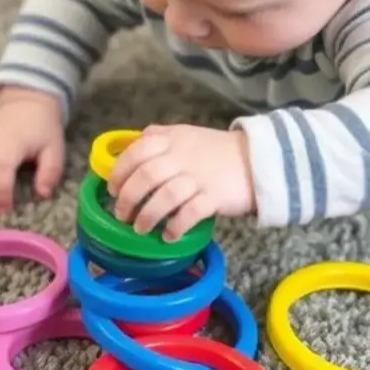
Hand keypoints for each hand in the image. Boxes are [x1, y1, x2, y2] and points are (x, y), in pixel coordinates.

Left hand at [108, 124, 252, 240]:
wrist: (257, 159)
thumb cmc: (215, 151)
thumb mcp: (185, 134)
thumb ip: (159, 136)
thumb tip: (131, 145)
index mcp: (171, 139)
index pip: (136, 152)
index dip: (119, 173)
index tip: (112, 190)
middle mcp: (182, 156)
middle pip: (145, 176)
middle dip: (127, 199)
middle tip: (121, 214)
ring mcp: (198, 177)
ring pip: (164, 197)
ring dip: (147, 216)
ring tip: (140, 228)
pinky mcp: (214, 196)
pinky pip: (189, 214)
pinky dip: (175, 226)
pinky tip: (168, 235)